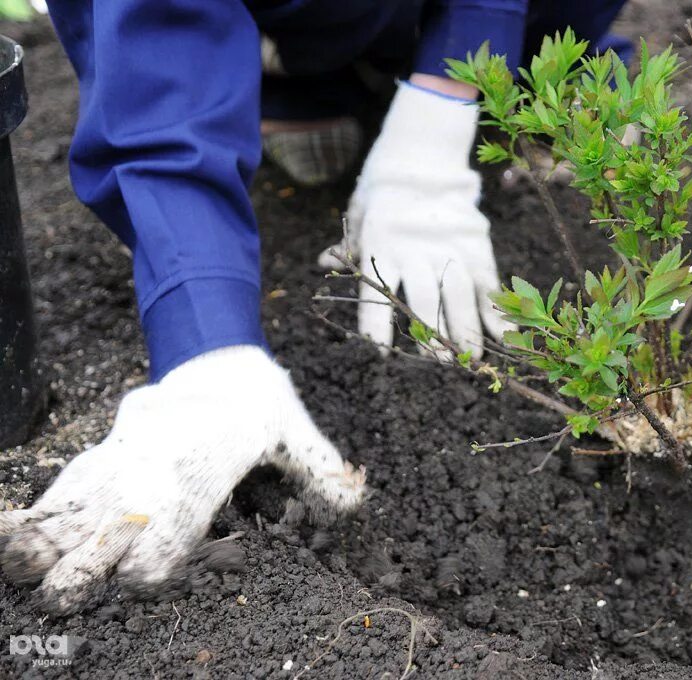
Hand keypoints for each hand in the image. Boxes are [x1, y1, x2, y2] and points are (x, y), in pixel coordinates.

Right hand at [0, 346, 365, 613]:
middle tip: (68, 593)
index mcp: (201, 465)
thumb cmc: (260, 396)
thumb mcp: (296, 430)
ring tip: (22, 567)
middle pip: (111, 522)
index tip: (147, 582)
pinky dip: (43, 504)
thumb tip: (355, 502)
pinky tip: (15, 528)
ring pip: (78, 500)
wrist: (220, 348)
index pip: (168, 529)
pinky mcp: (110, 447)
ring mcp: (126, 453)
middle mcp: (155, 464)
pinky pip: (68, 479)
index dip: (153, 565)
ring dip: (51, 536)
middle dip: (88, 561)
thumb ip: (321, 468)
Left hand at [318, 82, 511, 357]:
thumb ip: (348, 246)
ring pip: (460, 296)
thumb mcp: (360, 217)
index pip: (377, 295)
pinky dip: (496, 309)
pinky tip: (503, 335)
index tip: (381, 355)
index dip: (378, 327)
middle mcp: (416, 250)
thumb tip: (323, 262)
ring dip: (467, 331)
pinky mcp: (476, 244)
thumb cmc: (384, 194)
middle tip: (441, 364)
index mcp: (381, 247)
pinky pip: (488, 282)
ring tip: (472, 359)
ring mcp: (449, 247)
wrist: (421, 155)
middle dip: (434, 337)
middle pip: (426, 302)